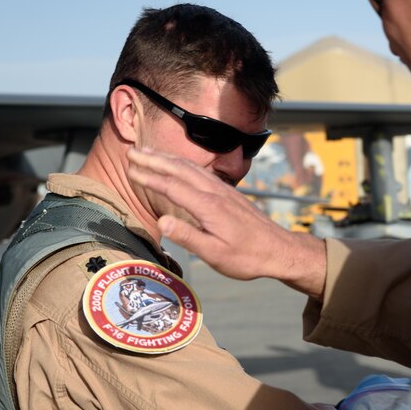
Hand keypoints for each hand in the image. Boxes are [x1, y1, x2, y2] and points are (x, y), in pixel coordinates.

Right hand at [127, 147, 327, 296]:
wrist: (280, 250)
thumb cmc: (248, 257)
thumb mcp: (216, 255)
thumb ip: (189, 237)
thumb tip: (163, 221)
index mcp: (209, 207)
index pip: (172, 187)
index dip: (149, 177)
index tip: (130, 170)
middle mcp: (216, 193)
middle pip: (180, 170)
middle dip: (154, 159)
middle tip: (132, 152)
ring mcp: (224, 191)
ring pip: (191, 168)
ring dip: (168, 159)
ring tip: (149, 152)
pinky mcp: (230, 193)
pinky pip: (202, 172)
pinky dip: (185, 164)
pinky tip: (179, 165)